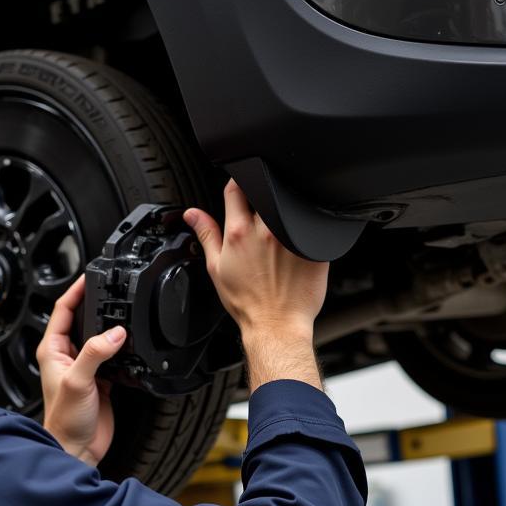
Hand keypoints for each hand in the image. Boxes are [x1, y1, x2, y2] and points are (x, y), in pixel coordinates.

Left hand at [36, 275, 126, 466]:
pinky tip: (132, 344)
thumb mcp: (77, 380)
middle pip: (82, 319)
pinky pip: (113, 356)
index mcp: (53, 349)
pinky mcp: (101, 379)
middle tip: (111, 289)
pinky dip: (123, 348)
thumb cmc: (63, 420)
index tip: (91, 276)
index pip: (63, 309)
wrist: (76, 449)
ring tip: (125, 312)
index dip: (76, 290)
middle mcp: (67, 355)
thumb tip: (115, 332)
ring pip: (99, 337)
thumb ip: (95, 353)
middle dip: (96, 304)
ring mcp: (85, 367)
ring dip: (111, 326)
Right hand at [185, 180, 328, 389]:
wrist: (275, 325)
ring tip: (279, 225)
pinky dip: (304, 225)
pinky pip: (310, 223)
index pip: (237, 188)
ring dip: (283, 208)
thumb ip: (206, 234)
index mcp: (239, 232)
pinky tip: (297, 238)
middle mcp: (267, 231)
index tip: (240, 184)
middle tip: (260, 208)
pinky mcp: (314, 248)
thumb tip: (191, 214)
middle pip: (265, 190)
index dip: (237, 180)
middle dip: (261, 191)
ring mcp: (292, 238)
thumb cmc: (247, 302)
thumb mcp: (216, 267)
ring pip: (288, 204)